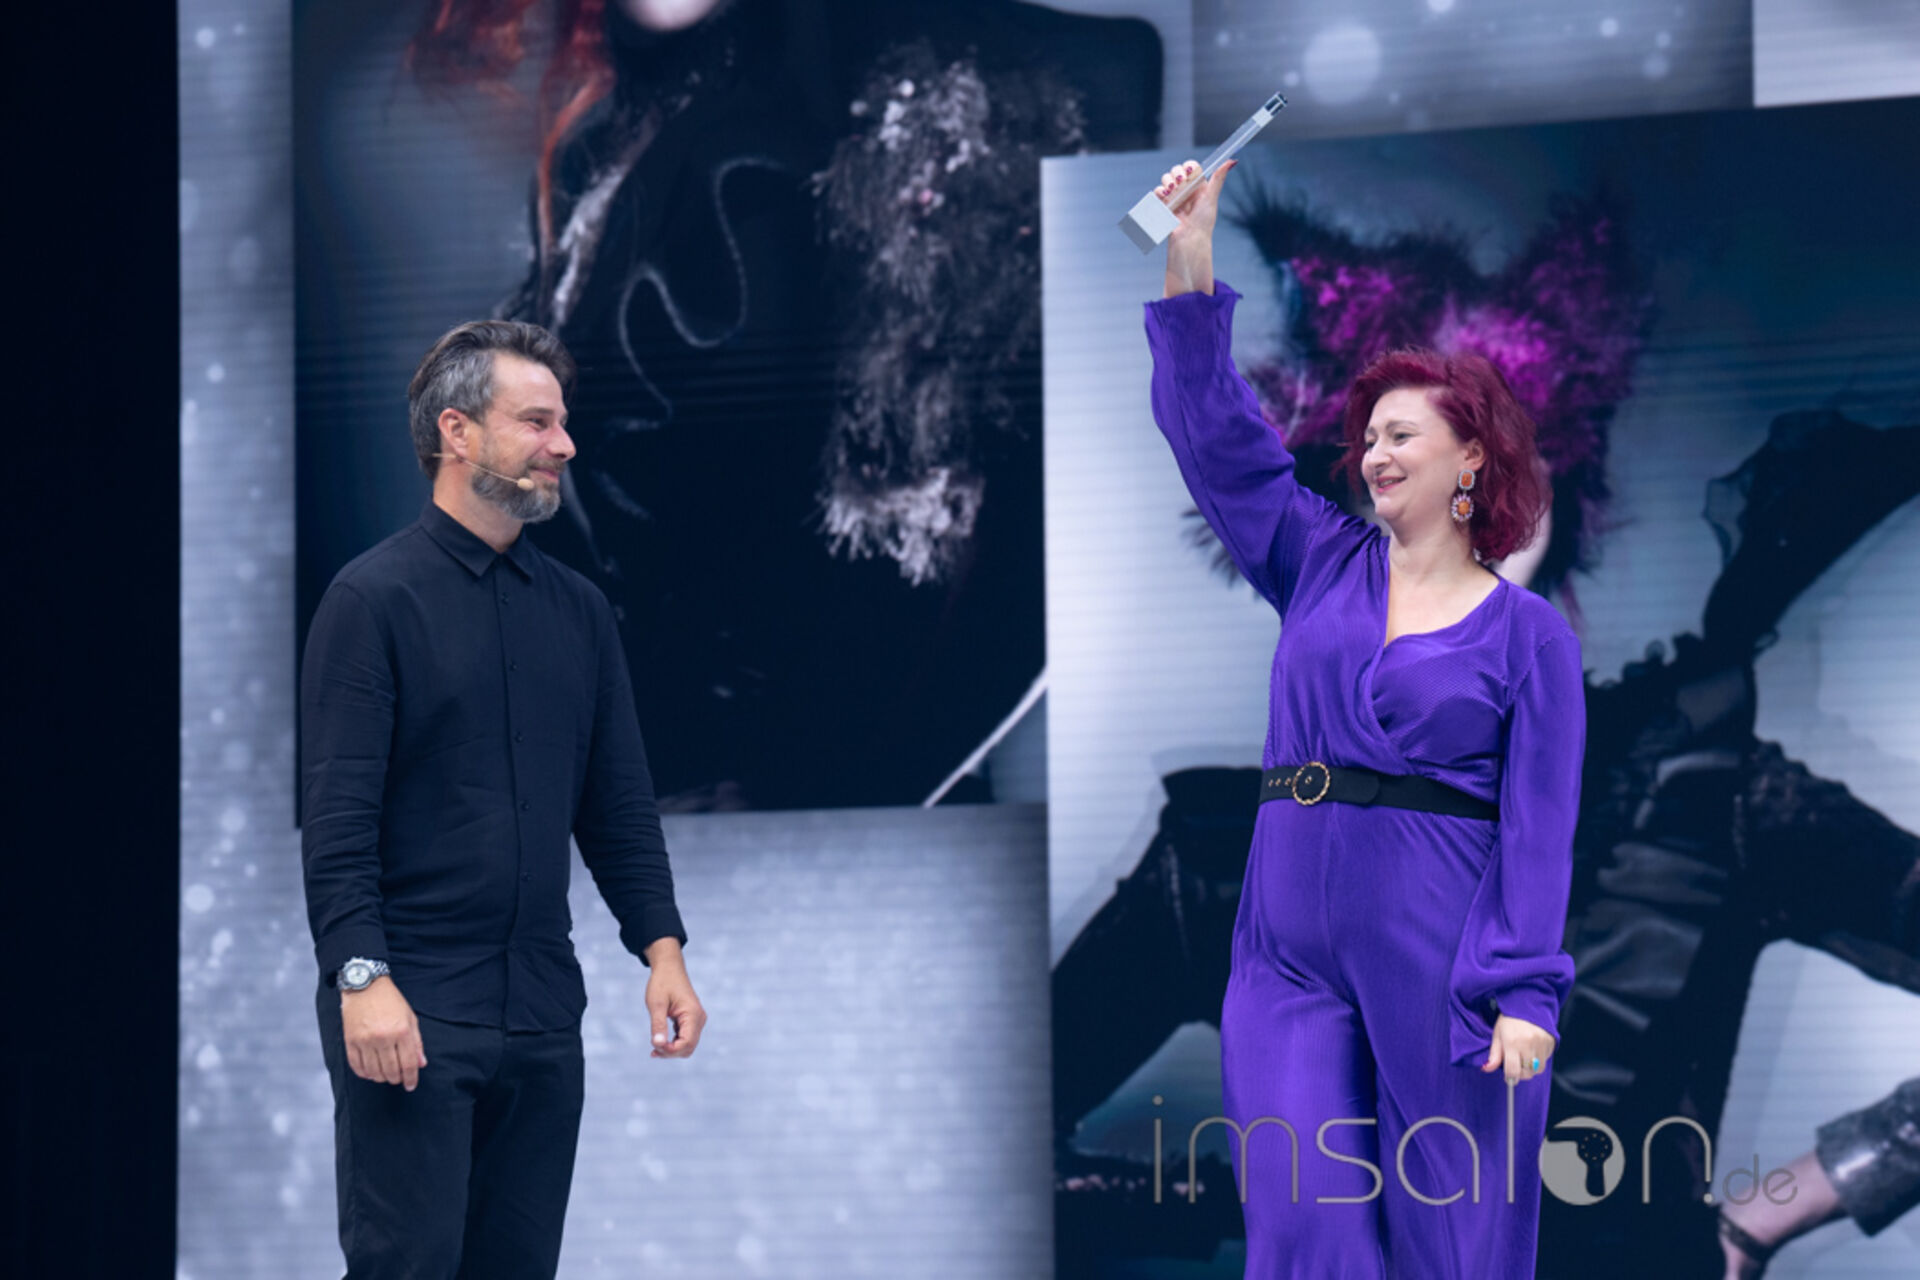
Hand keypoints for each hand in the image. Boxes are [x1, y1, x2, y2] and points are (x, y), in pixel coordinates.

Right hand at [341, 975, 427, 1090]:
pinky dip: (364, 1073)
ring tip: (385, 1076)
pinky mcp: (350, 1041)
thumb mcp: (410, 1018)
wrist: (365, 986)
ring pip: (374, 1072)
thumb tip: (421, 1064)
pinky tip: (370, 1073)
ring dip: (381, 1078)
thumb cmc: (391, 1001)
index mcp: (401, 1031)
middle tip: (398, 1079)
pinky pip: (356, 1065)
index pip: (409, 1064)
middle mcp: (383, 1038)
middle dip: (397, 1079)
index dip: (411, 1078)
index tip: (411, 1085)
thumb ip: (417, 1042)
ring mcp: (365, 1040)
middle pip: (391, 1071)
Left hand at [643, 943, 705, 1058]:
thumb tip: (657, 1044)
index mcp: (693, 1014)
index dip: (670, 1050)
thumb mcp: (656, 1004)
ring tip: (654, 1046)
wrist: (669, 968)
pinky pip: (685, 1039)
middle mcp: (699, 1019)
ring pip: (687, 1045)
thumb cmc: (662, 983)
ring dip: (671, 1050)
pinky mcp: (692, 1021)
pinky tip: (659, 1042)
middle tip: (652, 1048)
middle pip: (688, 1048)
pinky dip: (673, 1044)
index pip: (686, 1043)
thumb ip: (658, 1025)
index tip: (654, 1045)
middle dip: (670, 1052)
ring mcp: (697, 1020)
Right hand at [1159, 157, 1237, 298]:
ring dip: (1168, 182)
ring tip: (1173, 192)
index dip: (1189, 167)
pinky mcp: (1165, 204)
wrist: (1189, 239)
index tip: (1190, 173)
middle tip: (1181, 183)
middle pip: (1177, 170)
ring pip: (1166, 178)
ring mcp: (1175, 196)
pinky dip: (1160, 192)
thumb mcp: (1211, 197)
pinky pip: (1158, 191)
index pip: (1191, 166)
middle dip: (1177, 174)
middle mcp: (1187, 189)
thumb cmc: (1203, 222)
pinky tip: (1166, 197)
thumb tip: (1232, 161)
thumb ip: (1218, 178)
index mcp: (1199, 185)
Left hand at [1481, 1014, 1553, 1085]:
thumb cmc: (1509, 1019)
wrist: (1527, 1004)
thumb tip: (1486, 1069)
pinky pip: (1546, 1060)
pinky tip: (1533, 1049)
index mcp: (1512, 1042)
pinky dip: (1539, 1060)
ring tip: (1524, 1056)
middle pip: (1527, 1073)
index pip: (1513, 1071)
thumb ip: (1494, 1054)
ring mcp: (1541, 1043)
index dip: (1510, 1077)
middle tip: (1516, 1064)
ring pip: (1539, 1069)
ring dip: (1531, 1068)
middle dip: (1521, 1072)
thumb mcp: (1497, 1034)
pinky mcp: (1551, 1042)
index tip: (1508, 1076)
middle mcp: (1528, 1044)